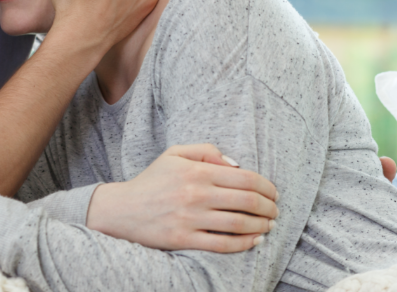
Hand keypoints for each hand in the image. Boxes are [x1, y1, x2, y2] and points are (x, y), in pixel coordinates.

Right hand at [86, 144, 278, 252]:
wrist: (122, 209)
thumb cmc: (152, 181)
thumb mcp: (174, 154)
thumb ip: (206, 151)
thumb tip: (236, 164)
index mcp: (196, 171)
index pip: (245, 178)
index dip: (267, 186)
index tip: (274, 192)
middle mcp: (196, 194)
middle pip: (247, 201)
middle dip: (269, 207)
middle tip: (275, 210)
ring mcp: (190, 219)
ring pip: (239, 223)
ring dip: (261, 225)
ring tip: (269, 225)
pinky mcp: (184, 239)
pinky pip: (223, 244)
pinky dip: (244, 244)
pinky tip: (255, 241)